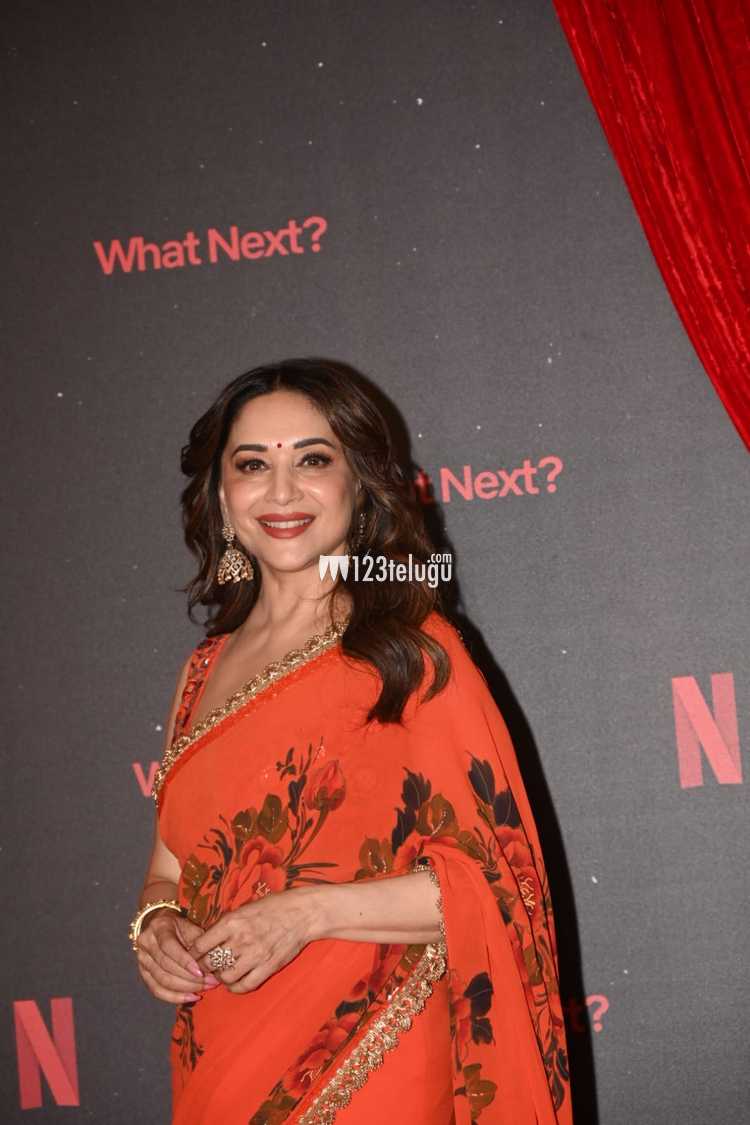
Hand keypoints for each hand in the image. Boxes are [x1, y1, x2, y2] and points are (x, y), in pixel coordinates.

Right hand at [135, 910, 221, 1003]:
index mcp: (158, 927)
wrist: (162, 927)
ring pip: (162, 980)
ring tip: (205, 988)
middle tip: (210, 982)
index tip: (201, 972)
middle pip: (166, 966)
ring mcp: (142, 960)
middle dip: (190, 978)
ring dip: (186, 988)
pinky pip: (157, 990)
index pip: (168, 946)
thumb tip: (211, 962)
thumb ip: (198, 942)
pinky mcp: (144, 974)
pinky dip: (175, 997)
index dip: (184, 961)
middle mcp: (146, 943)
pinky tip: (191, 997)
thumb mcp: (190, 926)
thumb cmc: (181, 926)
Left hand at [189, 888, 317, 993]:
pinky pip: (244, 985)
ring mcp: (254, 955)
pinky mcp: (267, 967)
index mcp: (231, 922)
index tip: (195, 955)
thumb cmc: (274, 906)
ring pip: (225, 977)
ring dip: (220, 977)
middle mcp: (240, 939)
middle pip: (210, 963)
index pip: (200, 945)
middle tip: (206, 967)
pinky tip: (235, 982)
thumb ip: (227, 924)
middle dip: (205, 967)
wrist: (303, 913)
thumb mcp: (245, 908)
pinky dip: (236, 987)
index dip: (194, 953)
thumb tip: (208, 938)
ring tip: (222, 973)